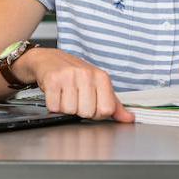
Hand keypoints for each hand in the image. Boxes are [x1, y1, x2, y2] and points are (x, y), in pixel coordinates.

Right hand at [19, 48, 133, 121]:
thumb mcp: (98, 86)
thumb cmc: (76, 74)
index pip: (106, 110)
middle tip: (75, 98)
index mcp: (102, 77)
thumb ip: (114, 104)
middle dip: (79, 110)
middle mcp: (87, 75)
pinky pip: (54, 106)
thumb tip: (129, 118)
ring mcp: (69, 76)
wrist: (49, 59)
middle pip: (87, 112)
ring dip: (65, 107)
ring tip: (65, 95)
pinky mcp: (53, 80)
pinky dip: (53, 105)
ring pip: (70, 110)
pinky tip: (56, 93)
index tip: (91, 105)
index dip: (97, 113)